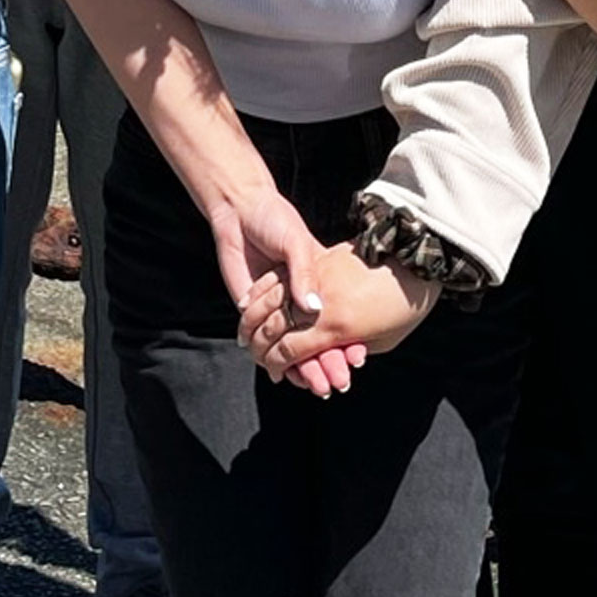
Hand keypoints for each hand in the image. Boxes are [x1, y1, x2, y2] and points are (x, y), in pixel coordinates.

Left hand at [205, 186, 367, 395]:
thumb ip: (304, 275)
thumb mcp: (297, 244)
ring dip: (309, 367)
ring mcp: (280, 308)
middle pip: (319, 339)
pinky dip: (284, 363)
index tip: (357, 359)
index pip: (337, 319)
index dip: (348, 339)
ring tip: (321, 385)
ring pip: (299, 347)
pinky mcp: (256, 312)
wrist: (240, 212)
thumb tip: (312, 308)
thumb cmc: (274, 221)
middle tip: (340, 382)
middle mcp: (301, 300)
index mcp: (319, 282)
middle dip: (330, 362)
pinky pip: (272, 344)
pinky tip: (292, 376)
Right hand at [238, 241, 437, 382]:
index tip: (272, 371)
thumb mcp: (382, 341)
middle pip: (275, 327)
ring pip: (271, 300)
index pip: (290, 351)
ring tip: (244, 331)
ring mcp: (318, 278)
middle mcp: (321, 304)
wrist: (417, 261)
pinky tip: (252, 300)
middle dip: (258, 344)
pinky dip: (263, 290)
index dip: (275, 364)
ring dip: (252, 318)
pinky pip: (282, 276)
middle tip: (251, 353)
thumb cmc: (406, 307)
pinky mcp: (321, 258)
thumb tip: (330, 356)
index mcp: (336, 328)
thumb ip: (348, 348)